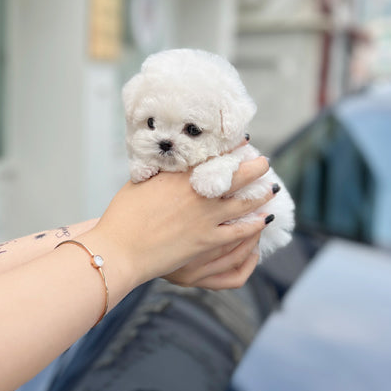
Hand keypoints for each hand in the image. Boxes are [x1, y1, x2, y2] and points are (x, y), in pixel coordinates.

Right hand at [78, 155, 273, 296]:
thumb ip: (161, 172)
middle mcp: (197, 194)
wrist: (120, 249)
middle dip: (255, 168)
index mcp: (180, 175)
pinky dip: (253, 225)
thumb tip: (169, 162)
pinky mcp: (207, 241)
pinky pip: (239, 232)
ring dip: (260, 196)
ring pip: (244, 204)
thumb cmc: (123, 217)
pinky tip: (262, 221)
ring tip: (270, 190)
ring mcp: (205, 218)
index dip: (232, 148)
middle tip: (264, 164)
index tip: (243, 141)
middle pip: (237, 177)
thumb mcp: (141, 182)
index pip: (214, 156)